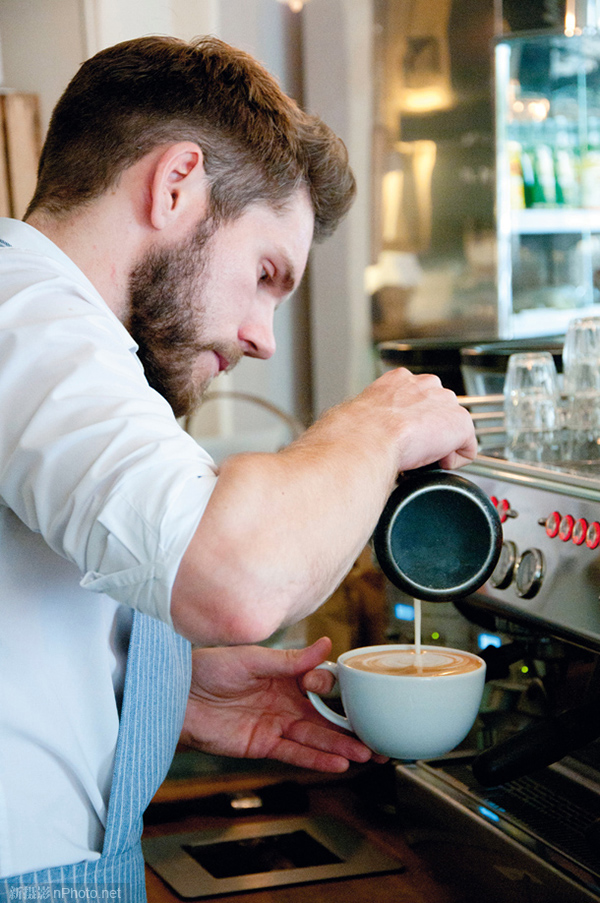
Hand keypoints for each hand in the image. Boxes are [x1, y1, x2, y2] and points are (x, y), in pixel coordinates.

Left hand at [180, 636, 385, 772]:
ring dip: (341, 746)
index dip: (329, 687)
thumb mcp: (252, 658)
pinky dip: (316, 759)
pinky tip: (338, 763)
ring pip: (315, 737)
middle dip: (351, 727)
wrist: (176, 694)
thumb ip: (290, 660)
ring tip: (367, 754)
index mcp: (285, 675)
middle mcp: (285, 701)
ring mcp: (275, 724)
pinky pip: (295, 753)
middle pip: (325, 717)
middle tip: (379, 736)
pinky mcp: (262, 745)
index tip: (326, 686)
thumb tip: (324, 646)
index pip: (320, 684)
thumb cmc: (208, 667)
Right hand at [354, 368, 477, 472]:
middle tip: (412, 448)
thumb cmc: (358, 431)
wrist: (369, 437)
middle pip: (440, 410)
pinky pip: (467, 449)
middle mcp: (426, 384)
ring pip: (454, 428)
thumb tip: (369, 434)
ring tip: (421, 455)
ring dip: (443, 444)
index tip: (403, 436)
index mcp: (399, 380)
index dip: (412, 422)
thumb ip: (376, 417)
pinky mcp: (460, 423)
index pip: (418, 398)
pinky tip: (436, 463)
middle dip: (431, 431)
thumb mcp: (363, 416)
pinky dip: (455, 460)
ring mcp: (446, 402)